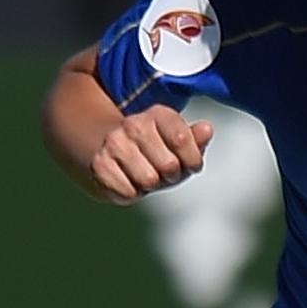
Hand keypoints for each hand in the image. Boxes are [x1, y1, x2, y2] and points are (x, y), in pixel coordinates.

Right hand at [88, 107, 214, 203]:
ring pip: (148, 180)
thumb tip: (207, 129)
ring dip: (151, 185)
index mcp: (158, 114)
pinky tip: (130, 180)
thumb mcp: (181, 146)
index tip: (189, 164)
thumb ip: (196, 140)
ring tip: (146, 175)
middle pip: (169, 165)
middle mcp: (134, 124)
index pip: (183, 140)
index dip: (192, 161)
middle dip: (171, 176)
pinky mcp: (100, 165)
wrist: (113, 155)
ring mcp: (114, 143)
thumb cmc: (156, 152)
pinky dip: (133, 193)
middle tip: (163, 171)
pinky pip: (129, 193)